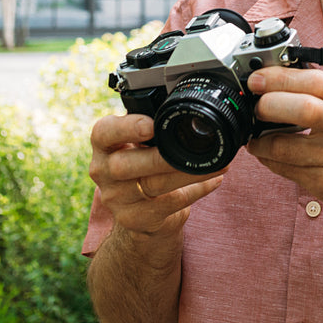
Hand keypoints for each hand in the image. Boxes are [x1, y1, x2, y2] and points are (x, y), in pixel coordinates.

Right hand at [89, 113, 224, 237]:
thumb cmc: (144, 164)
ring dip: (189, 173)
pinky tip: (213, 181)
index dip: (126, 128)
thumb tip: (191, 103)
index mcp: (105, 145)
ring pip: (153, 185)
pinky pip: (169, 203)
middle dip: (161, 157)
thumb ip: (154, 125)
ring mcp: (117, 199)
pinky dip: (196, 190)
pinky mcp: (134, 219)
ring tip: (219, 164)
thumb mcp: (141, 142)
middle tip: (192, 147)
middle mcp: (103, 171)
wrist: (139, 211)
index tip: (151, 124)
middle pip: (126, 165)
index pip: (104, 133)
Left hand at [245, 65, 322, 227]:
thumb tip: (288, 79)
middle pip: (301, 108)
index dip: (279, 78)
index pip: (314, 81)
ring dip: (261, 139)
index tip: (258, 79)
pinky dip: (270, 160)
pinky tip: (269, 154)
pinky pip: (287, 170)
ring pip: (285, 145)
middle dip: (267, 104)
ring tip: (256, 134)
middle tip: (256, 106)